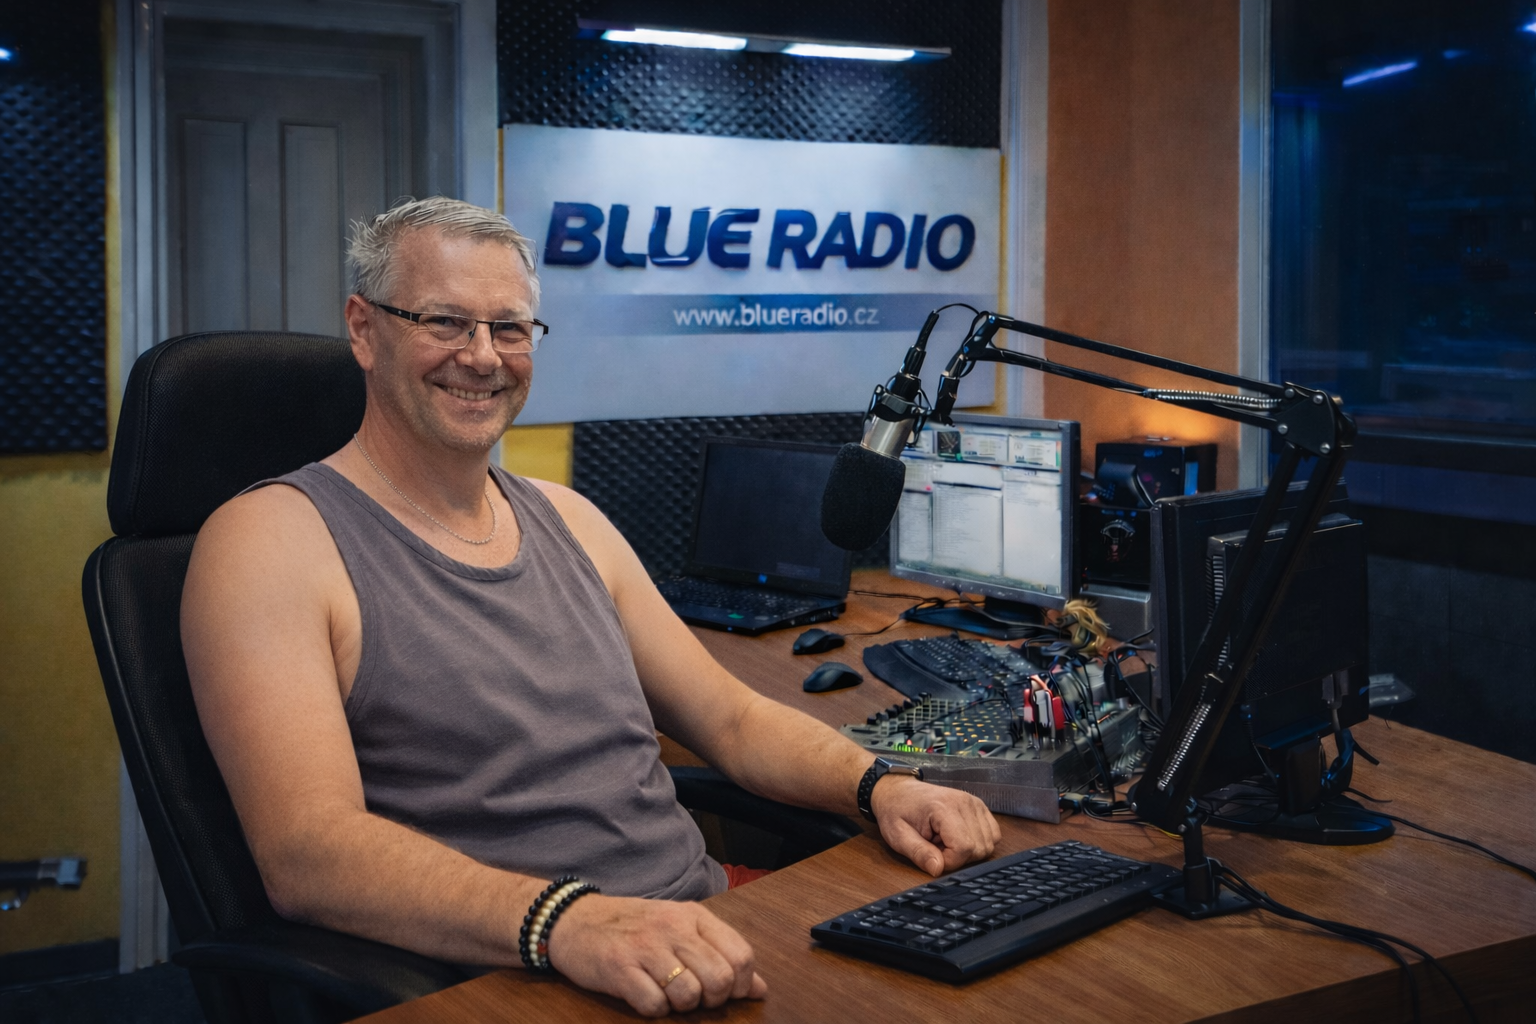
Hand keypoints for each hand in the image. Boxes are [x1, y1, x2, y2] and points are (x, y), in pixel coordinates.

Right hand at [544, 892, 766, 1016]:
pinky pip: (654, 1004)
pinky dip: (654, 1009)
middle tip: (696, 997)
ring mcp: (645, 947)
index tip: (727, 992)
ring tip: (669, 995)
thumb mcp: (681, 929)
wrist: (575, 919)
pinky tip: (646, 995)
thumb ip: (721, 953)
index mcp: (693, 916)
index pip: (741, 955)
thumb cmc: (634, 927)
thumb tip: (759, 989)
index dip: (741, 984)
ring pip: (689, 994)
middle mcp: (672, 928)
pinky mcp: (619, 968)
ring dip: (683, 1006)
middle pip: (720, 978)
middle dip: (713, 999)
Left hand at [870, 776, 1000, 876]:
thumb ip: (919, 853)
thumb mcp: (898, 836)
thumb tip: (938, 870)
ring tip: (945, 841)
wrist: (898, 791)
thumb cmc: (897, 811)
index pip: (964, 847)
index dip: (949, 861)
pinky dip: (978, 842)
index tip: (932, 855)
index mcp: (943, 807)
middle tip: (937, 846)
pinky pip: (993, 835)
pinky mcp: (980, 807)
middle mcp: (964, 802)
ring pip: (988, 844)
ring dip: (968, 851)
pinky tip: (958, 837)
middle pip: (979, 848)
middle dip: (958, 857)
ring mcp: (975, 803)